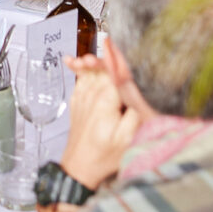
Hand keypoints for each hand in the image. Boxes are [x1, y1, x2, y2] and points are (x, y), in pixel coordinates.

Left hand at [59, 53, 140, 190]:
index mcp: (106, 101)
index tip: (121, 45)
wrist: (79, 167)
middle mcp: (92, 95)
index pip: (115, 72)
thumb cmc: (105, 156)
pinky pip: (79, 79)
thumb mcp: (128, 138)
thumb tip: (138, 89)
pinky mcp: (78, 101)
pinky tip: (74, 61)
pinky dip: (78, 68)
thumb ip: (134, 111)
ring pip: (90, 71)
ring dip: (93, 60)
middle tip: (112, 44)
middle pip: (102, 68)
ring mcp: (82, 97)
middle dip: (108, 56)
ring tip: (94, 49)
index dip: (120, 58)